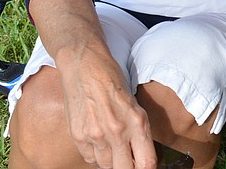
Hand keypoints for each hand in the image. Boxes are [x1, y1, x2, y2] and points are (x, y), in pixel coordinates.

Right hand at [56, 46, 155, 168]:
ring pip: (106, 166)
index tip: (145, 167)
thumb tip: (141, 155)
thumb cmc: (113, 81)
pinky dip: (95, 154)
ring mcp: (95, 135)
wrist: (84, 65)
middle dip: (128, 168)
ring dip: (111, 161)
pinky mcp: (78, 136)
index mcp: (137, 122)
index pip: (146, 163)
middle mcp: (117, 131)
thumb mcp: (135, 104)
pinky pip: (89, 158)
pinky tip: (97, 139)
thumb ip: (138, 131)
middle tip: (128, 160)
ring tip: (112, 145)